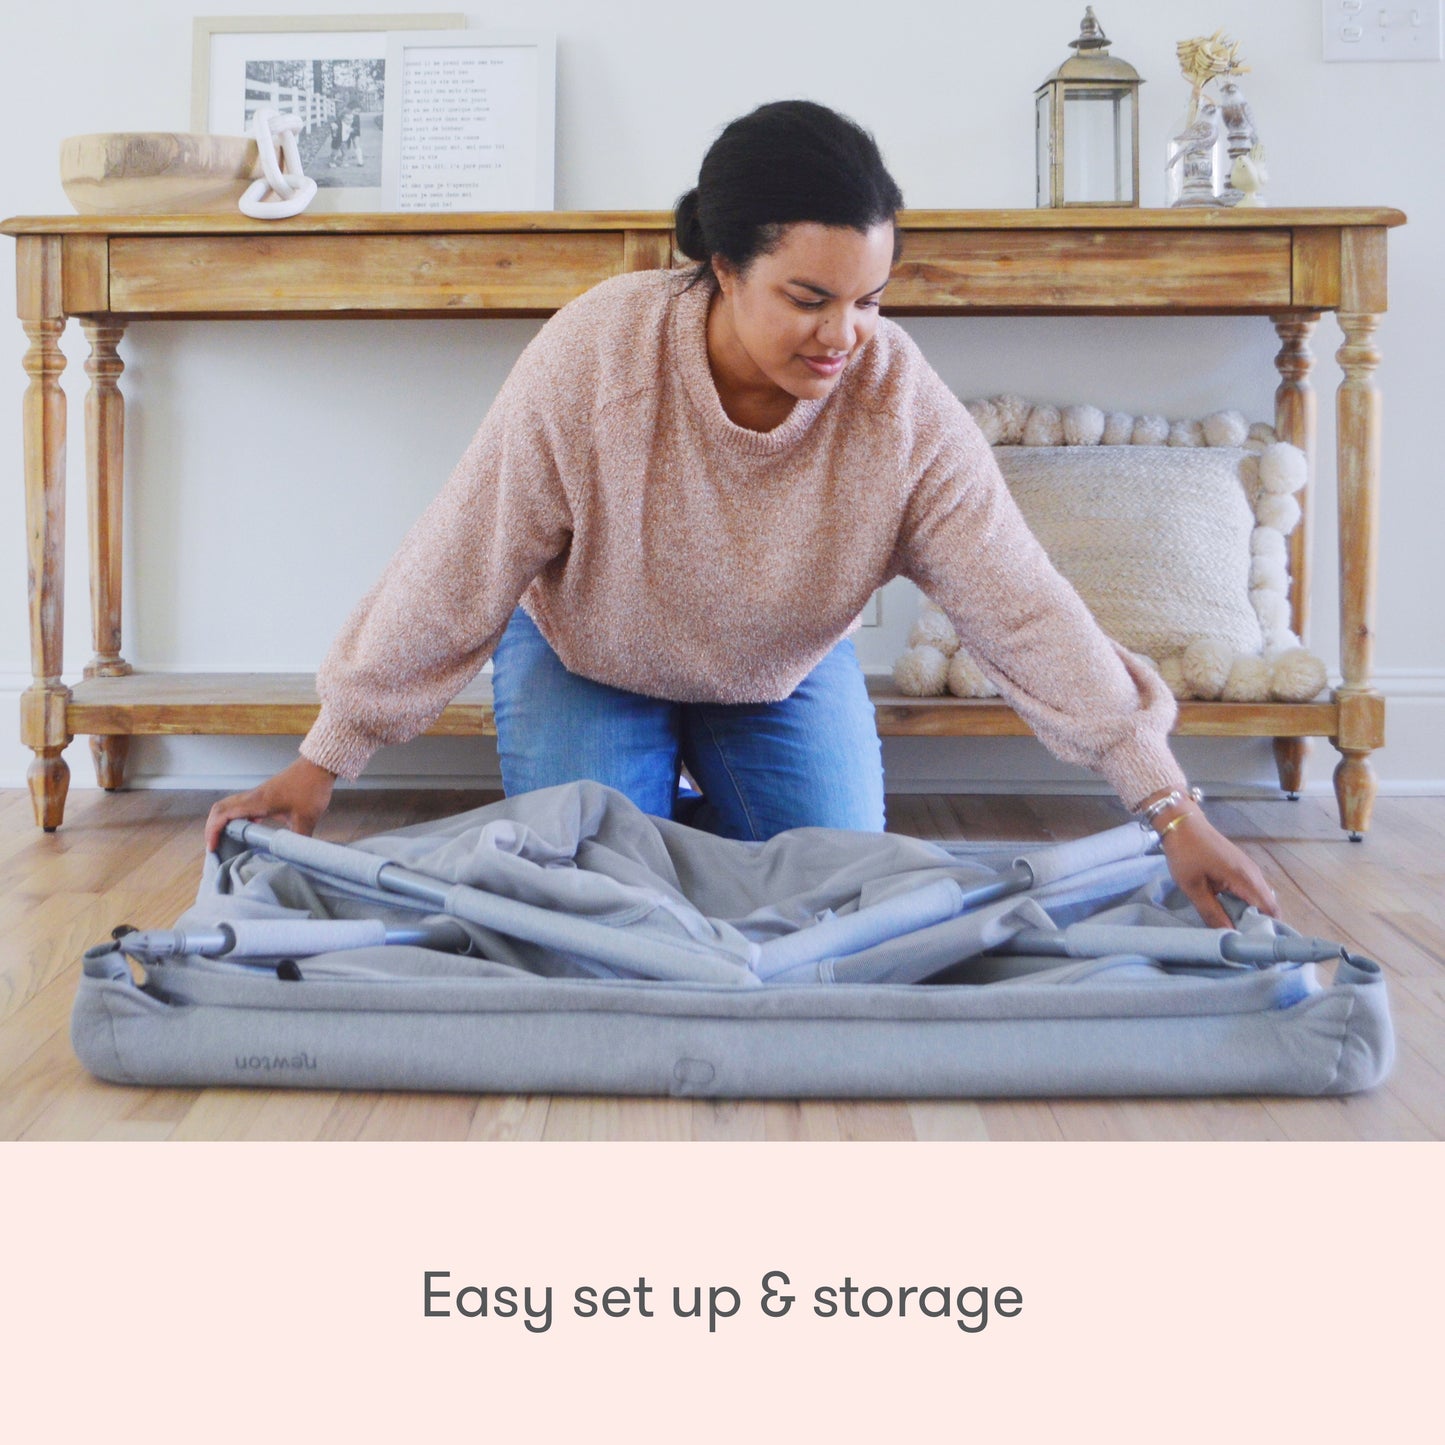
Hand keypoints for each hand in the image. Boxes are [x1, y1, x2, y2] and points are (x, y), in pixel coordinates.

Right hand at [204, 757, 335, 852]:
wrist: (318, 766)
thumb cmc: (311, 788)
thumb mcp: (306, 819)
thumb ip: (299, 840)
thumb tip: (296, 857)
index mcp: (256, 802)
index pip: (223, 814)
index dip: (212, 831)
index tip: (212, 848)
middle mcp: (252, 797)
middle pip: (220, 809)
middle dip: (212, 827)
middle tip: (215, 846)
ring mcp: (258, 794)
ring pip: (230, 806)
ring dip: (223, 821)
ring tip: (226, 840)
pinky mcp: (265, 794)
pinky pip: (243, 805)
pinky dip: (238, 817)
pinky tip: (248, 830)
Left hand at [1157, 808, 1278, 929]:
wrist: (1182, 823)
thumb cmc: (1186, 853)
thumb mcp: (1193, 887)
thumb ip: (1211, 911)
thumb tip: (1228, 933)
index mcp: (1245, 879)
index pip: (1270, 909)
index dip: (1267, 928)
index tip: (1256, 945)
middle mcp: (1254, 874)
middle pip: (1267, 905)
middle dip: (1258, 923)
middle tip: (1242, 941)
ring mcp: (1249, 869)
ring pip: (1259, 898)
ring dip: (1250, 913)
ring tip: (1236, 930)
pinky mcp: (1241, 867)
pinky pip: (1250, 890)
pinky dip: (1245, 903)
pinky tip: (1230, 912)